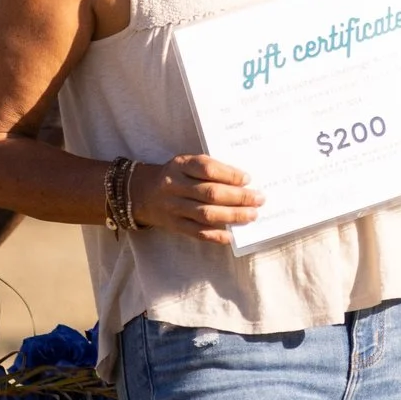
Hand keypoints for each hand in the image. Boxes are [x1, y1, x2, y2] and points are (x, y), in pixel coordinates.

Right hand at [129, 154, 265, 244]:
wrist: (141, 193)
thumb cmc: (174, 175)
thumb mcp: (186, 163)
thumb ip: (210, 168)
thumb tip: (243, 181)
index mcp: (180, 164)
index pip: (206, 168)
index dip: (229, 174)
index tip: (248, 178)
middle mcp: (175, 186)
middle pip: (210, 193)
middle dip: (238, 197)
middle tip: (259, 199)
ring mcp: (173, 208)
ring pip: (205, 214)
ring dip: (232, 216)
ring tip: (252, 215)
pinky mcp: (174, 225)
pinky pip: (196, 232)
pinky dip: (215, 236)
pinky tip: (230, 236)